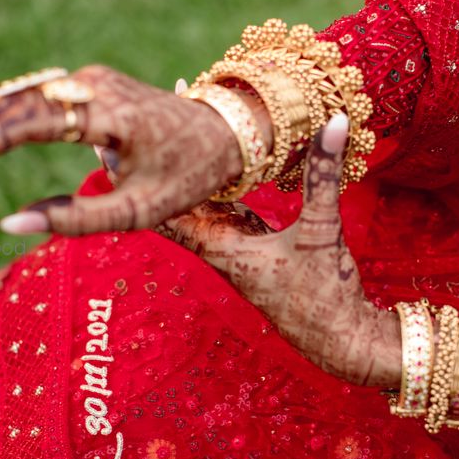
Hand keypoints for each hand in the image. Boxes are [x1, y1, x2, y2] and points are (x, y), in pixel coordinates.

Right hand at [0, 66, 247, 234]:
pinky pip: (25, 95)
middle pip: (3, 105)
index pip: (26, 125)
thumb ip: (75, 219)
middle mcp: (88, 86)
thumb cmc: (189, 177)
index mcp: (105, 113)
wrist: (226, 134)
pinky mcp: (83, 87)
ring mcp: (84, 81)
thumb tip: (9, 226)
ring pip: (7, 98)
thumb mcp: (140, 211)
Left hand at [160, 114, 401, 386]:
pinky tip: (218, 160)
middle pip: (178, 201)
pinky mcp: (254, 247)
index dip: (143, 177)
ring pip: (201, 204)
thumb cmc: (324, 296)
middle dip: (162, 164)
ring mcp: (235, 248)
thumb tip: (333, 122)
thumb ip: (323, 178)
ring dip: (191, 172)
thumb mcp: (322, 231)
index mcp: (223, 248)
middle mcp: (220, 248)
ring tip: (176, 130)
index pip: (168, 208)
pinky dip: (219, 183)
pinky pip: (226, 208)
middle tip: (146, 119)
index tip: (118, 143)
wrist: (339, 339)